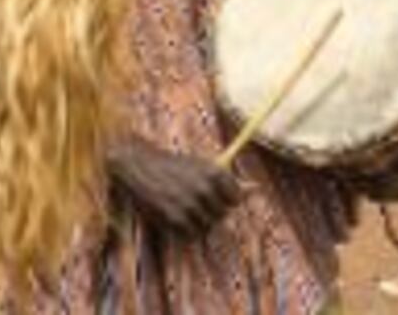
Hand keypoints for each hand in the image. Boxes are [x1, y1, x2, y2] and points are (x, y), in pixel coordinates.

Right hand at [108, 138, 238, 235]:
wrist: (141, 165)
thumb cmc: (175, 165)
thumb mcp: (203, 166)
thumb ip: (227, 180)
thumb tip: (256, 189)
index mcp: (215, 173)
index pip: (236, 198)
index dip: (227, 199)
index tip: (215, 196)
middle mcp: (205, 189)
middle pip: (223, 214)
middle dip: (212, 210)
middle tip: (196, 201)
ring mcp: (191, 204)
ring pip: (208, 225)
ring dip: (199, 220)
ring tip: (184, 205)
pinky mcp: (176, 218)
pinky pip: (192, 233)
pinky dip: (186, 228)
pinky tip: (176, 213)